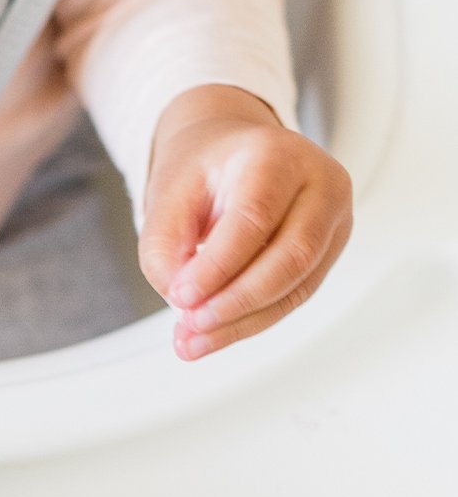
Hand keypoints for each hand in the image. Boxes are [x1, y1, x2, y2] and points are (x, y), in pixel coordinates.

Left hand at [138, 85, 352, 360]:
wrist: (232, 155)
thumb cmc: (205, 172)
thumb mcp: (168, 198)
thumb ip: (164, 248)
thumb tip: (182, 301)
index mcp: (275, 155)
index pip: (254, 217)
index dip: (217, 266)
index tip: (181, 298)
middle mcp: (318, 182)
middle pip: (291, 255)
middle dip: (236, 302)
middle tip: (191, 326)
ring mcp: (332, 217)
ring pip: (298, 284)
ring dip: (242, 322)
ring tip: (194, 341)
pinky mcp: (329, 250)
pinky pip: (295, 295)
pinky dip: (253, 321)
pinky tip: (216, 334)